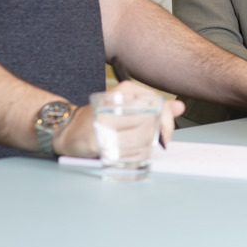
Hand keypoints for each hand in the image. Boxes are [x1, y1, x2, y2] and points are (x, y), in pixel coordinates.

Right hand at [53, 81, 183, 155]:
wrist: (67, 130)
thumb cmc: (100, 119)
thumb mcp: (130, 107)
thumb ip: (156, 107)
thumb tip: (179, 106)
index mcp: (126, 90)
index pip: (159, 106)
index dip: (166, 124)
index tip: (165, 135)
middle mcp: (116, 102)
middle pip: (151, 124)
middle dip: (154, 138)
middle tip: (150, 143)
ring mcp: (104, 121)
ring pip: (140, 140)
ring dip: (140, 148)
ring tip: (130, 145)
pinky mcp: (96, 139)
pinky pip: (123, 152)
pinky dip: (126, 156)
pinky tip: (120, 151)